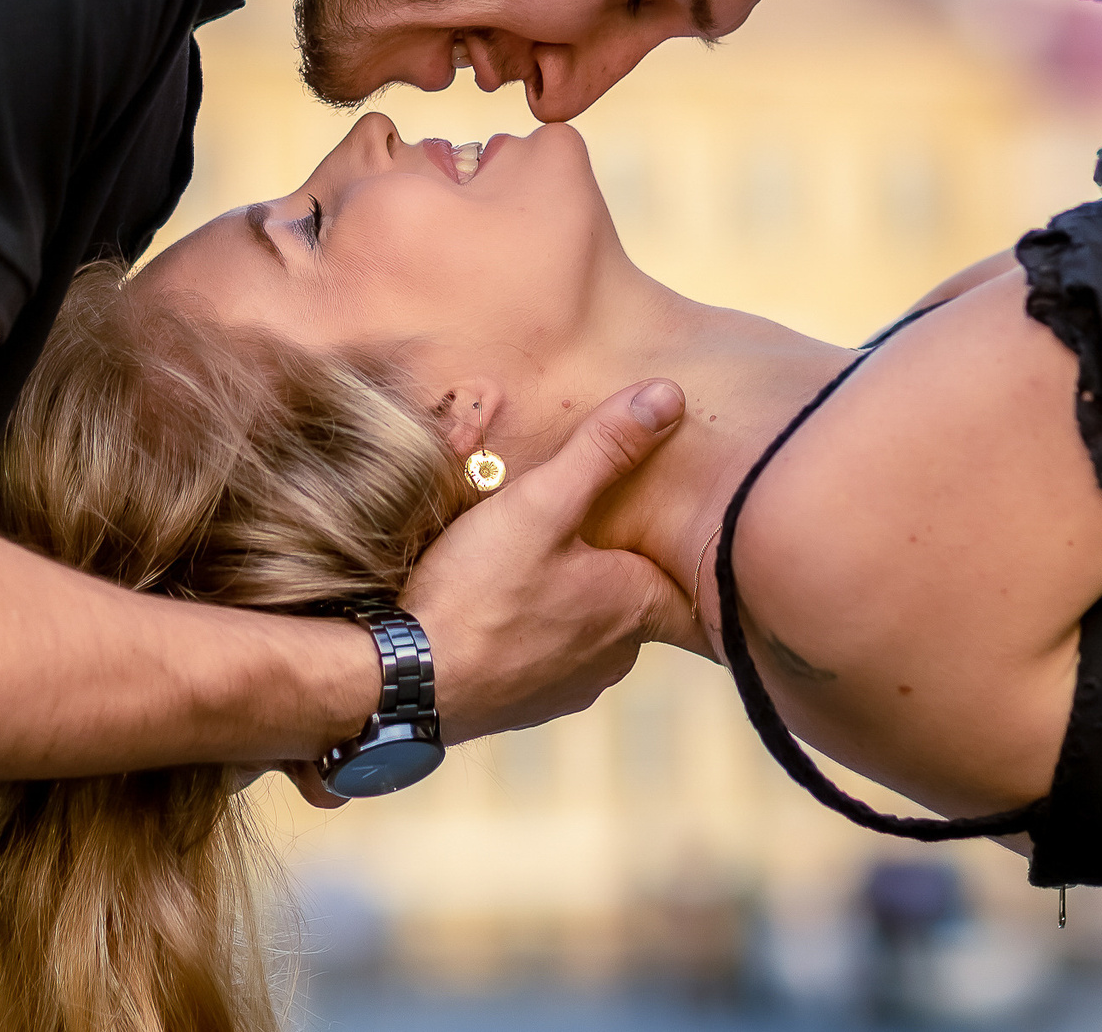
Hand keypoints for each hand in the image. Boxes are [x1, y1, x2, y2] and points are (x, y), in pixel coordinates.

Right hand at [401, 380, 696, 741]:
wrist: (405, 683)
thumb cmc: (479, 591)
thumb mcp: (541, 502)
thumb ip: (603, 449)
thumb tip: (669, 396)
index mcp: (635, 606)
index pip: (695, 588)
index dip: (691, 558)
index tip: (689, 537)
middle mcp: (616, 657)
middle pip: (634, 600)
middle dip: (614, 567)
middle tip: (587, 529)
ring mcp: (570, 688)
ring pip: (587, 630)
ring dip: (569, 600)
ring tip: (533, 564)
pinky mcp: (526, 705)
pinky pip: (543, 657)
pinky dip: (530, 632)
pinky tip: (496, 608)